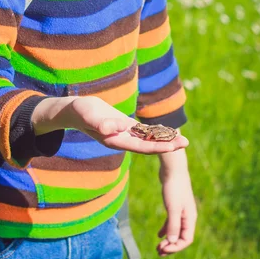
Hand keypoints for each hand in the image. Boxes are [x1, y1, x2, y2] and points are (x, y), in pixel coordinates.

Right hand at [33, 95, 188, 155]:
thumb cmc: (80, 113)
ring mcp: (124, 133)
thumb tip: (113, 128)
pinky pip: (142, 131)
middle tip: (186, 143)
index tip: (173, 147)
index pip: (141, 146)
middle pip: (148, 144)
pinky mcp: (124, 126)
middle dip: (167, 145)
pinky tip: (166, 130)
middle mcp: (122, 139)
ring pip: (148, 138)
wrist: (73, 111)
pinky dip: (155, 131)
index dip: (158, 146)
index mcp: (116, 139)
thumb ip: (100, 123)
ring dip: (164, 139)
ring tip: (181, 138)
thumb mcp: (89, 116)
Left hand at [156, 151, 196, 254]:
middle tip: (158, 252)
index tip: (163, 249)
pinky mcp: (174, 205)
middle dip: (171, 246)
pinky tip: (159, 235)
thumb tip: (171, 242)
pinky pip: (171, 222)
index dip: (175, 247)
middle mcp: (187, 216)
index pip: (186, 240)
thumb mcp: (173, 208)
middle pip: (181, 237)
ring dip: (168, 240)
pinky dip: (166, 229)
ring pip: (175, 231)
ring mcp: (181, 211)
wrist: (172, 169)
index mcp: (190, 218)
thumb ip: (173, 225)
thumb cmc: (174, 187)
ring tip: (158, 248)